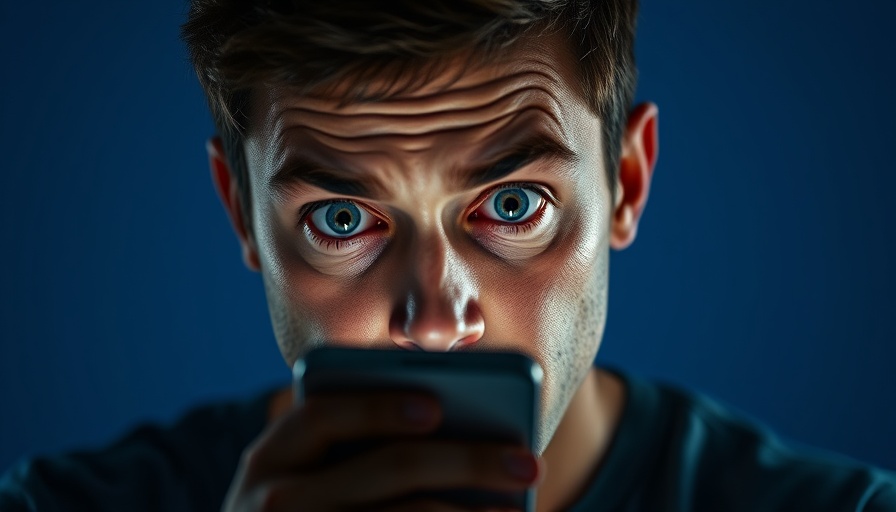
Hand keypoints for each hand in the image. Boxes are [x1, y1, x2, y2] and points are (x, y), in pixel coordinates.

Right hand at [222, 392, 541, 511]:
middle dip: (466, 461)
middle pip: (385, 469)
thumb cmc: (317, 503)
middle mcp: (273, 503)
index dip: (377, 408)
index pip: (321, 416)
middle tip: (528, 463)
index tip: (435, 407)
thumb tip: (448, 417)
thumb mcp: (314, 474)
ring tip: (516, 509)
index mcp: (270, 457)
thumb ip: (359, 443)